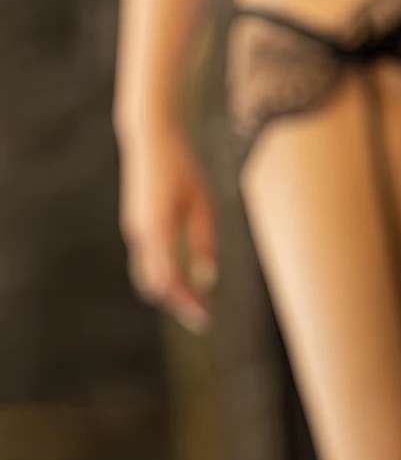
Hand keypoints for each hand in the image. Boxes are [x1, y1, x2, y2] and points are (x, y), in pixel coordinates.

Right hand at [117, 119, 217, 330]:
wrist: (149, 139)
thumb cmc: (182, 168)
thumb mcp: (202, 204)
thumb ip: (203, 242)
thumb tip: (207, 280)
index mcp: (158, 228)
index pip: (170, 281)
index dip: (187, 303)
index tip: (205, 319)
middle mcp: (140, 234)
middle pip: (156, 286)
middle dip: (179, 304)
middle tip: (204, 319)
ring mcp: (134, 231)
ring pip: (148, 277)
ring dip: (171, 293)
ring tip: (197, 304)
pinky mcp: (135, 227)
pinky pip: (147, 263)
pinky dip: (164, 277)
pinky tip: (184, 281)